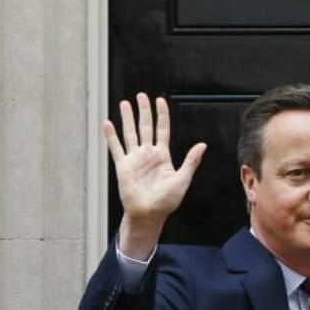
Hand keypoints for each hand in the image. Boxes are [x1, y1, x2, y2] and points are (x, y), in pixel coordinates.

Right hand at [103, 93, 205, 257]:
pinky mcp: (123, 166)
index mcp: (163, 156)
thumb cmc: (167, 201)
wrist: (148, 214)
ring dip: (127, 118)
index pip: (162, 130)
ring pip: (130, 133)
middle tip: (141, 96)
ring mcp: (134, 159)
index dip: (162, 115)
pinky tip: (107, 124)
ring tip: (125, 103)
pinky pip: (116, 148)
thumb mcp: (182, 180)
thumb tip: (202, 145)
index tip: (160, 100)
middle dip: (144, 111)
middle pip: (146, 127)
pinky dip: (111, 136)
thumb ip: (191, 161)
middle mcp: (148, 154)